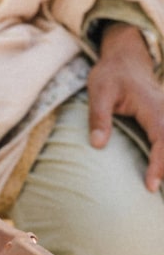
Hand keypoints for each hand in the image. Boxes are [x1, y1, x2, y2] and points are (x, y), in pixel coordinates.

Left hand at [88, 23, 163, 191]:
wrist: (125, 60)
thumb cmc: (110, 75)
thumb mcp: (98, 92)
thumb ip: (98, 117)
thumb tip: (98, 145)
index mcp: (154, 108)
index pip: (162, 140)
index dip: (160, 164)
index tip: (151, 185)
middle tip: (157, 194)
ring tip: (159, 190)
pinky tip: (160, 175)